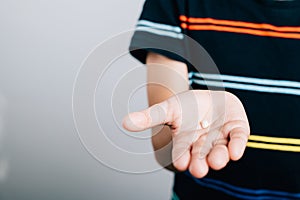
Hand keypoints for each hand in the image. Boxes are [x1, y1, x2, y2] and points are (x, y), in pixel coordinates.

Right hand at [122, 90, 249, 177]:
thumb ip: (149, 117)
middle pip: (201, 158)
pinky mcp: (237, 130)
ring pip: (220, 152)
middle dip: (199, 164)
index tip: (181, 162)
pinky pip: (238, 139)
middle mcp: (203, 145)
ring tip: (216, 160)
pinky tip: (235, 151)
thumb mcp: (168, 109)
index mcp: (186, 143)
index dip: (181, 158)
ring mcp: (221, 138)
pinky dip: (238, 145)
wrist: (209, 98)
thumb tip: (124, 122)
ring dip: (219, 157)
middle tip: (198, 169)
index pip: (182, 154)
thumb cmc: (188, 107)